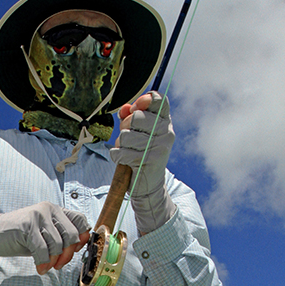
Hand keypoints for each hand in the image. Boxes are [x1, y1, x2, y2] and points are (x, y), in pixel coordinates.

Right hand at [0, 202, 89, 273]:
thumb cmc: (19, 237)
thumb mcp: (43, 234)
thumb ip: (60, 236)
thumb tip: (80, 245)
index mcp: (55, 210)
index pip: (80, 220)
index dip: (82, 238)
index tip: (74, 251)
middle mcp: (48, 209)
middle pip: (72, 236)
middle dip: (67, 255)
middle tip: (58, 265)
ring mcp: (37, 216)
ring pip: (58, 244)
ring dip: (54, 261)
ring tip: (46, 266)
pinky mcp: (27, 227)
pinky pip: (43, 249)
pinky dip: (43, 262)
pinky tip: (39, 267)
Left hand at [110, 91, 175, 233]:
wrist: (149, 185)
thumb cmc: (141, 154)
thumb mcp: (139, 133)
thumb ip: (131, 117)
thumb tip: (125, 108)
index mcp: (165, 122)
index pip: (157, 100)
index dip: (142, 101)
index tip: (135, 109)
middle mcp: (166, 133)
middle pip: (136, 117)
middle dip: (125, 127)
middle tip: (128, 138)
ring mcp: (159, 147)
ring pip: (126, 136)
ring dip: (120, 145)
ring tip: (128, 151)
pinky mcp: (149, 161)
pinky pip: (121, 152)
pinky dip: (118, 156)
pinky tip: (125, 161)